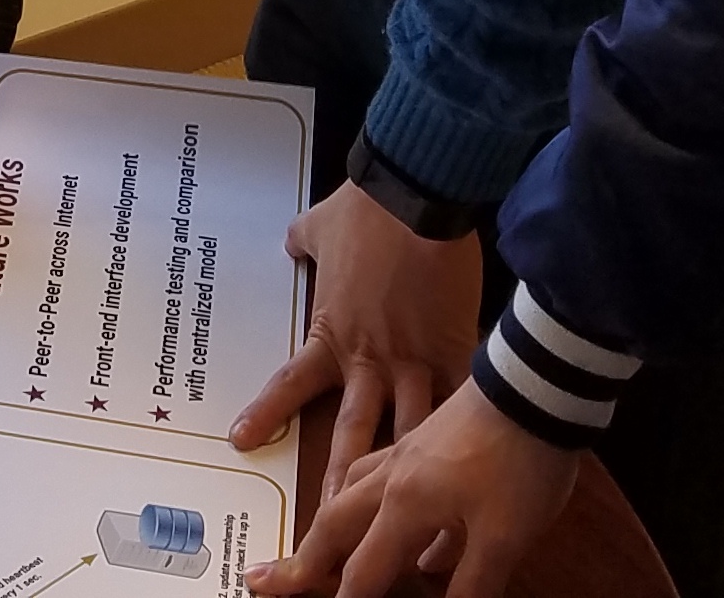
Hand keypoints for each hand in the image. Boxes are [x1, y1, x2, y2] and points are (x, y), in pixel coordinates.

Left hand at [229, 181, 486, 497]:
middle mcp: (370, 358)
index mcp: (331, 333)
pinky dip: (468, 431)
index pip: (291, 383)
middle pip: (352, 433)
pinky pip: (461, 402)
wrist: (418, 196)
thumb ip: (305, 242)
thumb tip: (295, 241)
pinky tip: (480, 466)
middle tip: (331, 527)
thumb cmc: (367, 209)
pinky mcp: (456, 350)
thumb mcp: (318, 225)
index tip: (243, 440)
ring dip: (409, 477)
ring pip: (409, 434)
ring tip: (412, 524)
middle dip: (342, 484)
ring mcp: (415, 360)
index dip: (267, 413)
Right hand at [253, 386, 573, 597]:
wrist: (537, 382)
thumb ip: (471, 584)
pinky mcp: (426, 430)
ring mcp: (405, 448)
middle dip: (304, 556)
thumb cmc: (521, 460)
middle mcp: (392, 475)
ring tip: (315, 530)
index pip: (363, 569)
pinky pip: (377, 460)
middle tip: (266, 577)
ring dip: (327, 513)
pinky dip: (364, 483)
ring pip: (349, 484)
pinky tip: (388, 499)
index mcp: (404, 504)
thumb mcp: (505, 537)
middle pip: (335, 522)